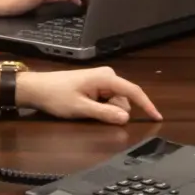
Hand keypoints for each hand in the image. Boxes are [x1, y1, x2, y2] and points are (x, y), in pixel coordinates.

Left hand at [17, 65, 160, 123]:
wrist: (37, 88)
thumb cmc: (56, 96)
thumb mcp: (80, 108)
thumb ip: (104, 114)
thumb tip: (126, 118)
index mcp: (106, 78)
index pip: (134, 91)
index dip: (147, 105)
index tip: (158, 117)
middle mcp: (108, 76)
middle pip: (124, 100)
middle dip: (114, 111)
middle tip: (90, 113)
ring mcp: (102, 80)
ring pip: (116, 101)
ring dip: (106, 110)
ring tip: (84, 110)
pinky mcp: (97, 84)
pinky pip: (108, 100)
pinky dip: (101, 107)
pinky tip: (85, 107)